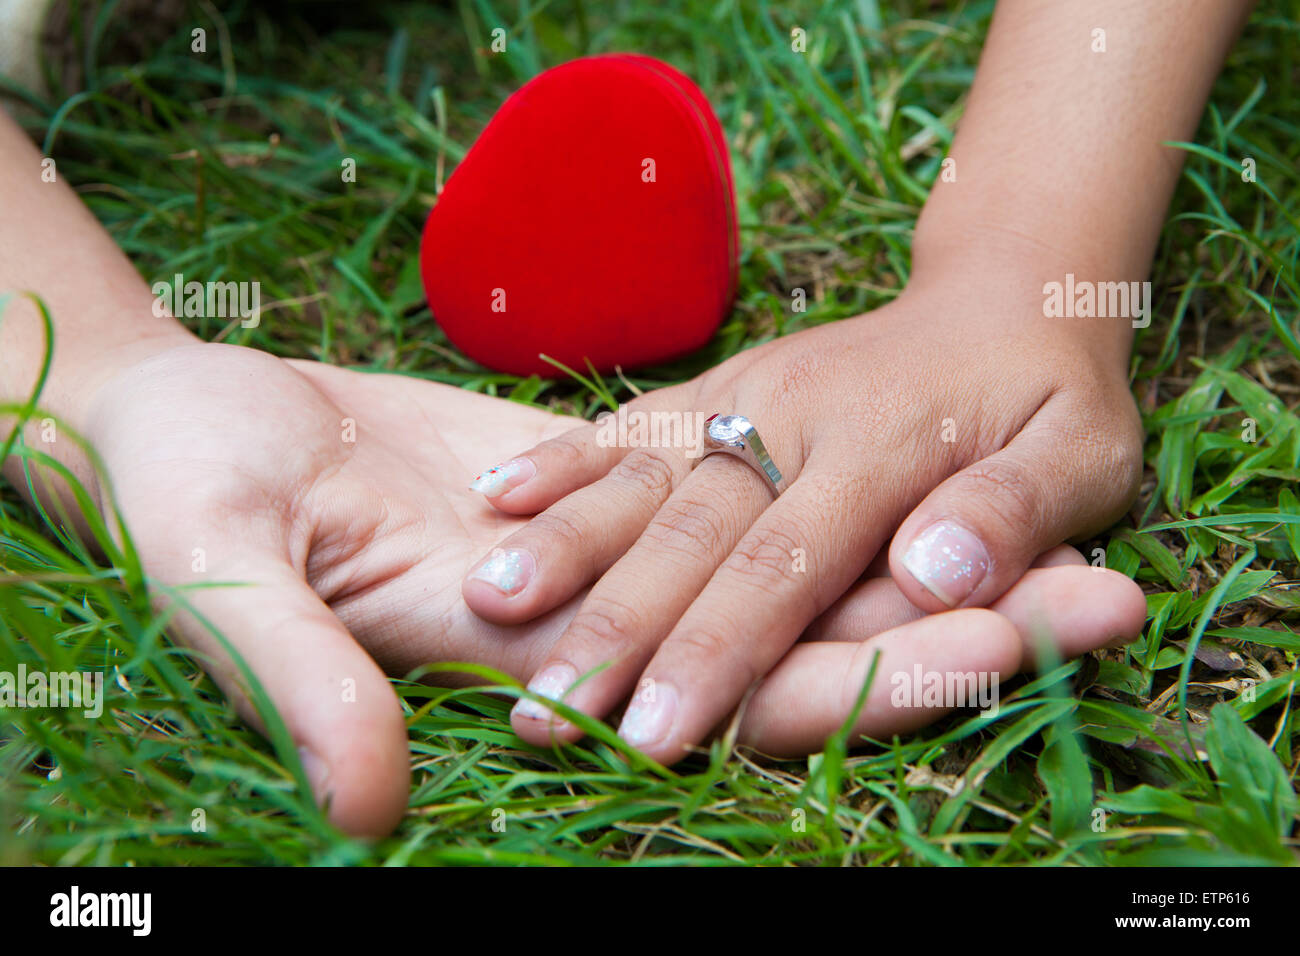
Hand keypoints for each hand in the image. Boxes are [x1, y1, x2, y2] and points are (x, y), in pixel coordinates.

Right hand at [79, 341, 1143, 836]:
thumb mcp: (219, 581)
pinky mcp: (603, 487)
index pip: (722, 693)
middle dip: (943, 629)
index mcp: (526, 663)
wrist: (182, 421)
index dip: (850, 681)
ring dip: (919, 550)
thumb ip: (302, 686)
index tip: (986, 655)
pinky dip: (828, 481)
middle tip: (1096, 599)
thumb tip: (374, 812)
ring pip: (788, 560)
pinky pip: (738, 487)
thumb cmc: (176, 494)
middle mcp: (596, 628)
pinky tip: (928, 464)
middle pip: (799, 640)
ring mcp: (611, 554)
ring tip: (1062, 539)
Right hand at [460, 263, 1144, 762]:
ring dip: (563, 541)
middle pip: (694, 533)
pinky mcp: (719, 383)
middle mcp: (796, 417)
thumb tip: (935, 573)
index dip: (716, 653)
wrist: (1008, 291)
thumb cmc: (1053, 396)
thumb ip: (1014, 513)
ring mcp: (748, 393)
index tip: (653, 728)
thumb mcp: (1083, 453)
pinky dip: (564, 459)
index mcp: (883, 446)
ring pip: (643, 475)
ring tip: (486, 600)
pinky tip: (495, 496)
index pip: (785, 567)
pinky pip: (635, 423)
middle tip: (546, 706)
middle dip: (617, 625)